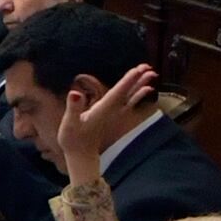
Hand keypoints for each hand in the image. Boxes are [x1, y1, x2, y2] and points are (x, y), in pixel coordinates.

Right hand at [55, 63, 155, 180]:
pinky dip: (137, 94)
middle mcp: (111, 110)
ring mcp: (113, 113)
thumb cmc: (72, 139)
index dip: (127, 81)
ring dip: (140, 84)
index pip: (117, 93)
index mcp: (102, 110)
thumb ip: (73, 108)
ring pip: (130, 96)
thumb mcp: (69, 123)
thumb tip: (75, 92)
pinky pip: (128, 102)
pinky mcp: (112, 115)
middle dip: (137, 79)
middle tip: (148, 66)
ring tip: (151, 73)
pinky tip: (146, 89)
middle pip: (127, 92)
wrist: (80, 154)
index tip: (137, 70)